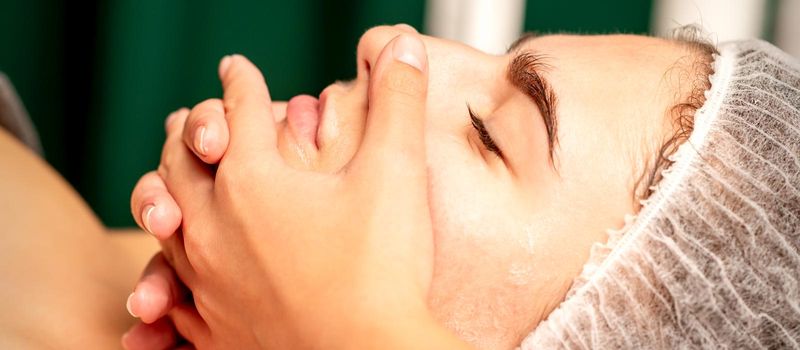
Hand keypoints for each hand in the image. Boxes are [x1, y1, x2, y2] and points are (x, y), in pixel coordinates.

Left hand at [130, 33, 466, 348]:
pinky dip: (168, 274)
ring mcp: (208, 282)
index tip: (238, 67)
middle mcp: (215, 227)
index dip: (242, 82)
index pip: (240, 113)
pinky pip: (174, 294)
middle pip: (183, 161)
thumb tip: (402, 45)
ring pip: (166, 224)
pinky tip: (173, 277)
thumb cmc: (383, 269)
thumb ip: (397, 103)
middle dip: (192, 130)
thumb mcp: (396, 172)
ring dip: (166, 193)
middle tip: (199, 118)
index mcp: (252, 183)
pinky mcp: (215, 329)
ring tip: (170, 184)